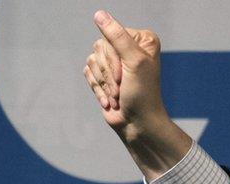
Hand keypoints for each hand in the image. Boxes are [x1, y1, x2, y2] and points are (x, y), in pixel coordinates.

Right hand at [83, 10, 189, 179]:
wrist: (137, 124)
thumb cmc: (142, 94)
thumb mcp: (134, 62)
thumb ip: (117, 36)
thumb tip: (99, 14)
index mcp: (142, 40)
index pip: (111, 35)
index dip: (113, 57)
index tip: (126, 74)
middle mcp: (129, 47)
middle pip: (99, 47)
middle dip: (108, 72)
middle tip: (122, 87)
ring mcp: (115, 61)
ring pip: (92, 60)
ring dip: (103, 83)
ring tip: (117, 96)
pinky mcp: (104, 75)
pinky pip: (87, 72)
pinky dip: (97, 88)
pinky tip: (110, 100)